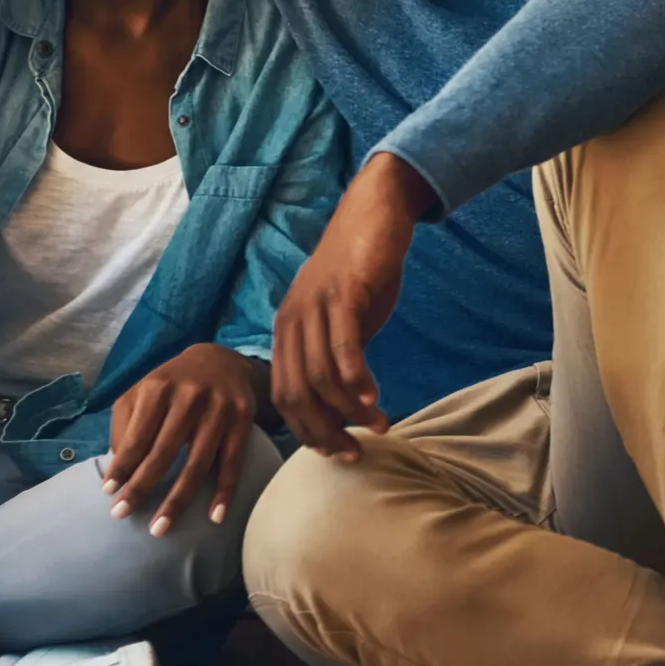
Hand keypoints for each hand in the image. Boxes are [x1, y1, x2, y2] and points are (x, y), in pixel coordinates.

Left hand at [99, 345, 263, 535]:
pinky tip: (214, 517)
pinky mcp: (243, 419)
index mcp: (159, 388)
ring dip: (178, 500)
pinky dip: (224, 492)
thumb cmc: (172, 384)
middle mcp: (189, 395)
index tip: (109, 495)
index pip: (137, 436)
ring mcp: (219, 408)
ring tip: (160, 528)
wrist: (221, 361)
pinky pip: (232, 462)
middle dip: (141, 488)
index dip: (122, 467)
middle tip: (123, 516)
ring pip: (197, 463)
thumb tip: (116, 470)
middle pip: (163, 452)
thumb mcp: (142, 391)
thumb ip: (125, 424)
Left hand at [270, 154, 427, 457]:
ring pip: (320, 377)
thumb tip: (346, 402)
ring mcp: (314, 307)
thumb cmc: (362, 269)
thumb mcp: (344, 319)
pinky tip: (375, 397)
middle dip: (325, 431)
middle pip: (297, 394)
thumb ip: (338, 356)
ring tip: (379, 425)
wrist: (374, 213)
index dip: (308, 431)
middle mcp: (292, 321)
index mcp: (287, 331)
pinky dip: (357, 378)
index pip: (285, 397)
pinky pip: (343, 346)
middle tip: (355, 452)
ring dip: (350, 410)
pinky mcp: (342, 294)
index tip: (337, 452)